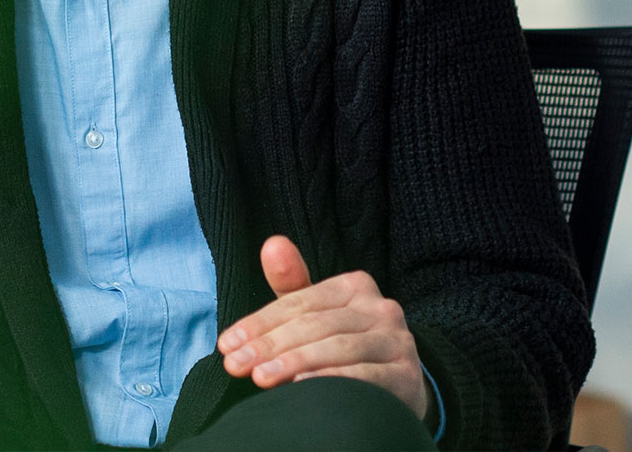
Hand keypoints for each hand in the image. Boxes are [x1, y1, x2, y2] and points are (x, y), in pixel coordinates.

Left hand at [217, 235, 427, 420]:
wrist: (398, 387)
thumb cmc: (346, 347)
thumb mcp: (318, 315)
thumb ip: (293, 284)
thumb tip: (271, 244)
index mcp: (356, 286)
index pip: (300, 302)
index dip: (260, 322)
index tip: (226, 344)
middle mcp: (381, 308)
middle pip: (316, 324)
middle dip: (270, 345)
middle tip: (235, 364)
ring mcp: (396, 341)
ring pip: (338, 347)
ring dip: (295, 362)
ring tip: (260, 377)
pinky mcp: (405, 375)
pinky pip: (366, 374)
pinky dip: (333, 379)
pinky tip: (303, 386)